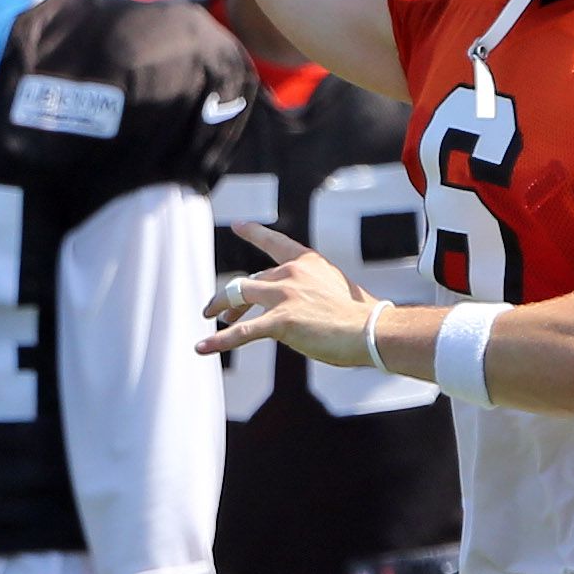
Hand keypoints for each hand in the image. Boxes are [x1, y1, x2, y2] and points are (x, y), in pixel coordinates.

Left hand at [200, 224, 379, 369]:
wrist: (371, 330)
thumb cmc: (362, 317)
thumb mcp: (336, 291)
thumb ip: (314, 292)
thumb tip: (302, 309)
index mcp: (308, 262)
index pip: (275, 243)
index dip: (254, 233)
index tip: (238, 225)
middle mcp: (292, 273)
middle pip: (250, 281)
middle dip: (231, 297)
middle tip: (219, 311)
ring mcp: (284, 295)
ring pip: (238, 296)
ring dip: (220, 307)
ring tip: (209, 319)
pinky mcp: (280, 321)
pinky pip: (241, 332)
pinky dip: (219, 341)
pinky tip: (202, 348)